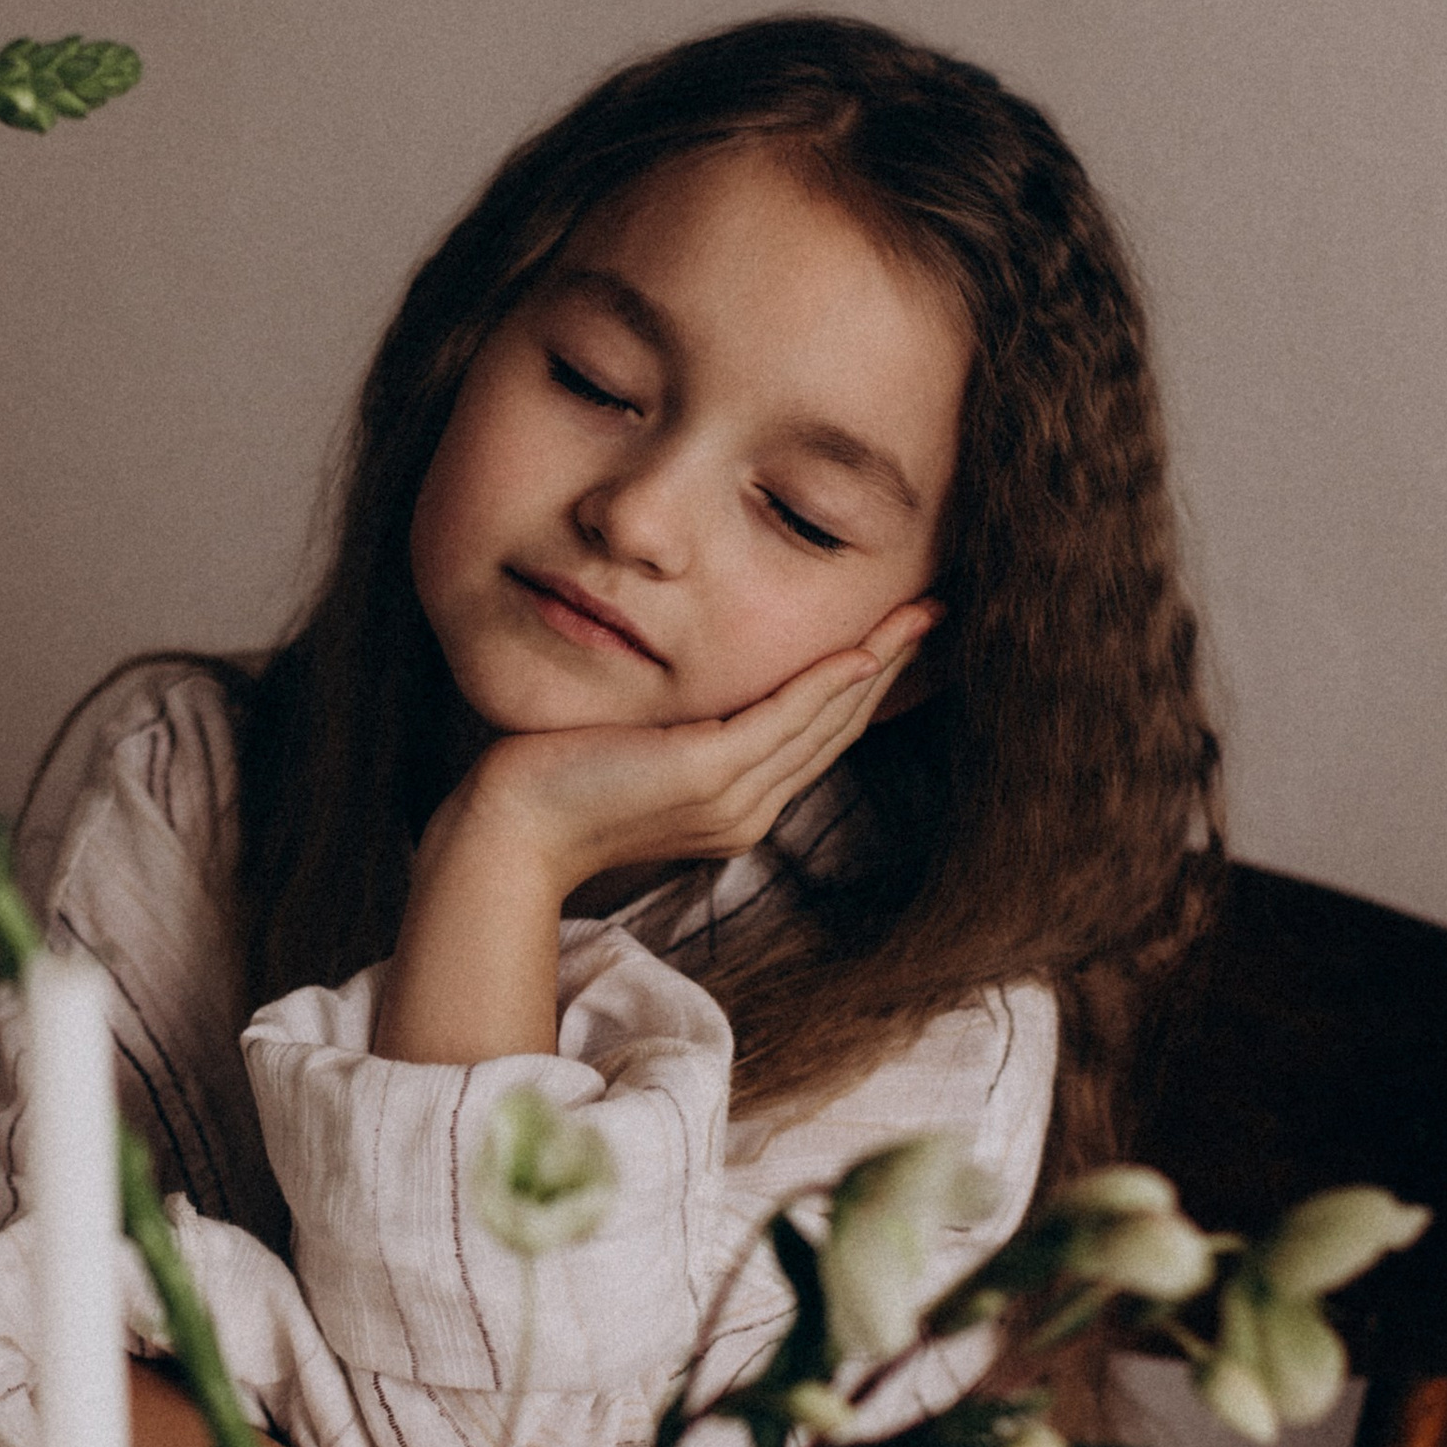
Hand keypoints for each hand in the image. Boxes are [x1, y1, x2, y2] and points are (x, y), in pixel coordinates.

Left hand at [456, 608, 935, 903]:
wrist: (510, 831)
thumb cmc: (557, 785)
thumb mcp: (636, 749)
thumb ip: (681, 727)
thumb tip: (698, 690)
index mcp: (738, 804)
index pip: (819, 736)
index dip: (868, 685)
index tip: (902, 639)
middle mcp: (749, 807)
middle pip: (839, 726)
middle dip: (893, 668)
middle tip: (936, 615)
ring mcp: (733, 796)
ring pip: (824, 720)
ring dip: (878, 664)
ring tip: (920, 618)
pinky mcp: (706, 775)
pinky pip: (782, 719)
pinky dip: (826, 682)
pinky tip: (861, 649)